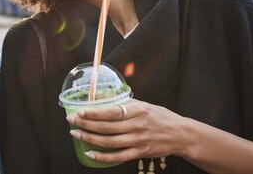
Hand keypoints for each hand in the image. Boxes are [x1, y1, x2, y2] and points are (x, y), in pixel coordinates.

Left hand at [67, 99, 186, 163]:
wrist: (181, 134)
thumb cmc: (159, 116)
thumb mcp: (142, 104)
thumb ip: (122, 101)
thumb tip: (100, 95)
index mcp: (137, 110)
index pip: (111, 111)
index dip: (93, 113)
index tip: (79, 111)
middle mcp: (137, 125)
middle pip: (107, 127)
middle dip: (86, 124)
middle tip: (71, 121)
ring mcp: (138, 140)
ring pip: (110, 141)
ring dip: (90, 139)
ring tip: (76, 134)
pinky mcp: (140, 152)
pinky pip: (118, 156)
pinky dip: (103, 157)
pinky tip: (90, 153)